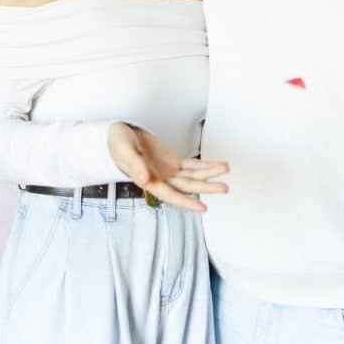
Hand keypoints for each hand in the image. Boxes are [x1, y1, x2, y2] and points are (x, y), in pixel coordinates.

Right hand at [108, 122, 228, 212]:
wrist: (119, 135)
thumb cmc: (118, 144)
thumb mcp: (125, 151)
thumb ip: (135, 165)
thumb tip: (146, 180)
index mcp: (149, 181)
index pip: (171, 195)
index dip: (187, 202)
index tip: (203, 208)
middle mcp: (161, 179)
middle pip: (188, 186)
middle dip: (206, 186)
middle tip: (224, 187)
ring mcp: (167, 171)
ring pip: (192, 175)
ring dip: (209, 173)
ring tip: (225, 168)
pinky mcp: (172, 161)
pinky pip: (191, 165)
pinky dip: (203, 165)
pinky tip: (215, 165)